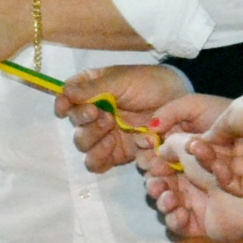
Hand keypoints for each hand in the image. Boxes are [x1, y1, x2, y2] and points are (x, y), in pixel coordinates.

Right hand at [55, 63, 192, 169]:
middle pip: (74, 124)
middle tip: (104, 115)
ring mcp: (105, 134)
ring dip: (92, 138)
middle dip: (85, 121)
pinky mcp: (116, 152)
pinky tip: (112, 147)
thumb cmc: (149, 83)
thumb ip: (93, 89)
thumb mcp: (121, 79)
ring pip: (83, 144)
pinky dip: (100, 157)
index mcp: (91, 90)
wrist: (178, 102)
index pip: (66, 98)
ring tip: (111, 129)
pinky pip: (98, 162)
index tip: (65, 108)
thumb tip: (64, 93)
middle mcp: (94, 112)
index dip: (63, 104)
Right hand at [141, 143, 242, 242]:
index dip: (154, 169)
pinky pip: (180, 228)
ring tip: (171, 198)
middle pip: (162, 189)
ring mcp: (198, 206)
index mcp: (191, 164)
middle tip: (158, 185)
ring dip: (163, 202)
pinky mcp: (203, 226)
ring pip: (168, 208)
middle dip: (155, 186)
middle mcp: (193, 185)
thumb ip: (170, 144)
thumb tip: (159, 151)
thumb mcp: (191, 142)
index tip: (153, 166)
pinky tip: (181, 212)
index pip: (163, 169)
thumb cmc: (218, 158)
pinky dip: (175, 221)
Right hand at [189, 85, 242, 198]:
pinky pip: (236, 186)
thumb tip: (201, 141)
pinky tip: (218, 166)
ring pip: (225, 173)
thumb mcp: (232, 116)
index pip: (222, 141)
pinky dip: (222, 178)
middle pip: (221, 158)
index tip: (185, 141)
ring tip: (196, 151)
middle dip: (202, 154)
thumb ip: (216, 132)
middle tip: (187, 147)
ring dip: (208, 163)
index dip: (203, 143)